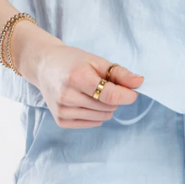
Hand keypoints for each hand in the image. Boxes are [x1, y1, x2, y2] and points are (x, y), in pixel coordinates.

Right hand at [22, 41, 144, 128]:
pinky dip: (96, 114)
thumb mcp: (96, 60)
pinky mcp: (60, 120)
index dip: (126, 95)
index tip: (133, 92)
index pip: (109, 94)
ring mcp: (62, 110)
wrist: (44, 66)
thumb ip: (119, 73)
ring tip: (94, 92)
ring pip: (102, 117)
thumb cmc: (72, 61)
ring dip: (105, 106)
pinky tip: (87, 101)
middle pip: (107, 106)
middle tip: (105, 85)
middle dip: (114, 97)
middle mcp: (67, 96)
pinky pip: (91, 123)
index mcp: (76, 77)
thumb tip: (140, 82)